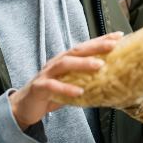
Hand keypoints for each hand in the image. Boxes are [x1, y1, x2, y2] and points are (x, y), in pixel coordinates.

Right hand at [9, 32, 123, 129]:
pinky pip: (52, 87)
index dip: (100, 41)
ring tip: (100, 65)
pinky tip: (79, 92)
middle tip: (113, 45)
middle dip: (95, 46)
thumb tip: (110, 81)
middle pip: (76, 51)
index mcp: (64, 61)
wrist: (24, 107)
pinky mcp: (39, 88)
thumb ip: (84, 81)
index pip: (84, 48)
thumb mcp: (69, 85)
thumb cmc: (49, 94)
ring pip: (64, 65)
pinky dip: (66, 89)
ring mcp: (46, 74)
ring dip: (83, 64)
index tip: (118, 36)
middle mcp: (55, 64)